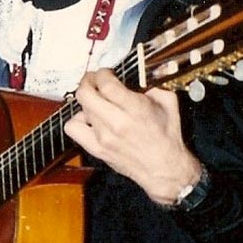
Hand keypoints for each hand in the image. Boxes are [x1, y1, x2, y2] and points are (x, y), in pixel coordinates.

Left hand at [63, 70, 202, 205]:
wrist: (165, 168)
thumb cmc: (167, 137)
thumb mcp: (168, 103)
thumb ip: (151, 86)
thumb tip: (136, 77)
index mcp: (135, 108)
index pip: (105, 83)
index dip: (101, 74)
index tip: (105, 73)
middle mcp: (117, 122)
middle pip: (85, 94)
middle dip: (87, 82)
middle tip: (93, 80)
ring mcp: (103, 137)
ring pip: (80, 109)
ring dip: (86, 101)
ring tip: (95, 102)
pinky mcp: (96, 149)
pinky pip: (73, 128)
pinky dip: (78, 120)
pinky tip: (89, 119)